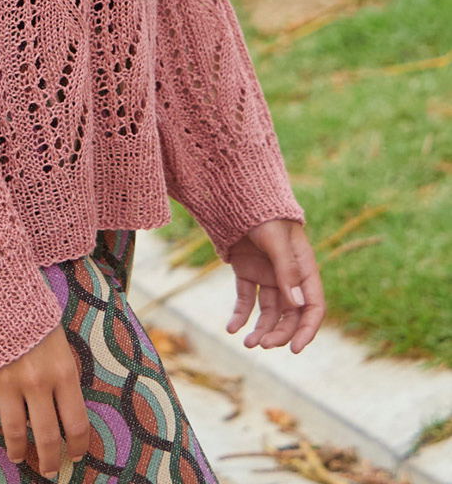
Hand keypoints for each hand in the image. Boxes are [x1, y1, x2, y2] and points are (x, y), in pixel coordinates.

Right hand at [0, 323, 90, 476]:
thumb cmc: (29, 307)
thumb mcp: (57, 334)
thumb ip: (61, 368)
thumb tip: (62, 403)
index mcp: (62, 370)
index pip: (76, 423)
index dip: (77, 446)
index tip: (75, 455)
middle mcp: (36, 382)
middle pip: (46, 436)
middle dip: (49, 459)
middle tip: (50, 470)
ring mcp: (6, 382)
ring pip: (14, 433)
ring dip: (18, 451)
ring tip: (19, 456)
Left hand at [225, 217, 324, 352]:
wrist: (237, 195)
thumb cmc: (263, 214)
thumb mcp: (277, 240)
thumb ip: (287, 270)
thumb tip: (297, 306)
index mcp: (303, 268)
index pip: (313, 306)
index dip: (307, 329)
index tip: (294, 348)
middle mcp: (287, 276)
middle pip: (289, 314)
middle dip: (279, 332)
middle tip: (261, 345)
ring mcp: (266, 275)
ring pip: (268, 311)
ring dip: (260, 328)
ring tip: (247, 343)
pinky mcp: (247, 272)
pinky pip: (245, 299)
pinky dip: (240, 314)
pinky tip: (231, 328)